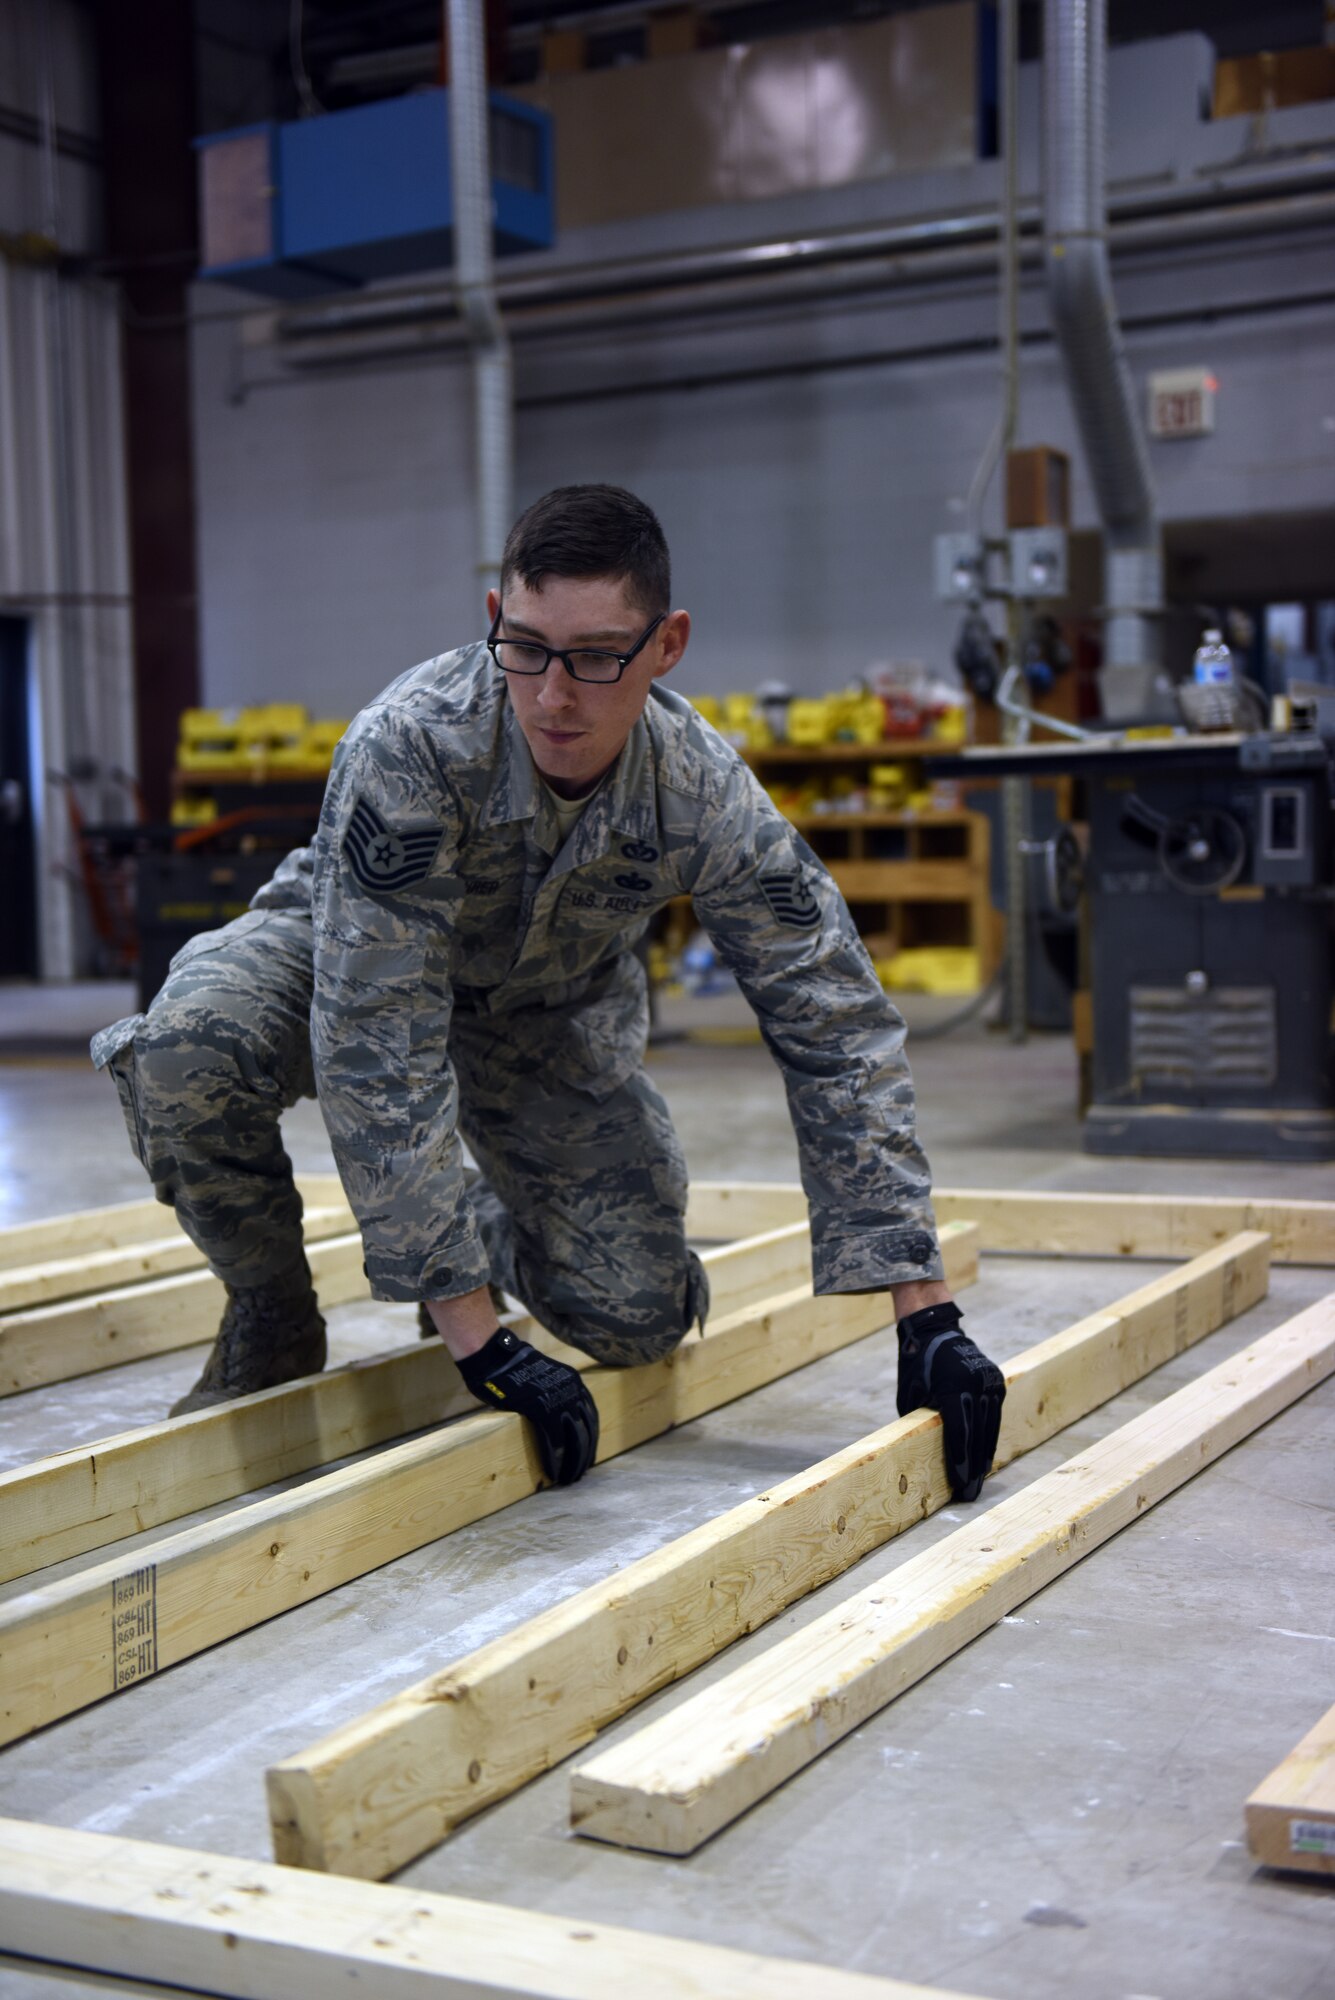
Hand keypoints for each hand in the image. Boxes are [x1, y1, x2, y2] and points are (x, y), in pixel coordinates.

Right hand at [457, 1327, 599, 1486]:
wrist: (494, 1356)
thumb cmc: (511, 1367)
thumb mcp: (544, 1377)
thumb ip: (553, 1394)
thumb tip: (555, 1417)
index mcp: (574, 1383)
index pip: (591, 1417)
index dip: (591, 1440)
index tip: (589, 1458)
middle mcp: (572, 1391)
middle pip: (587, 1431)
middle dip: (584, 1457)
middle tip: (579, 1475)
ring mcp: (558, 1399)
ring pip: (575, 1439)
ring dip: (573, 1463)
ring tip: (568, 1479)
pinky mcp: (542, 1409)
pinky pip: (555, 1441)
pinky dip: (556, 1460)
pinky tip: (554, 1473)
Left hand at [896, 1301, 1003, 1502]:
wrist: (935, 1331)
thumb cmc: (916, 1367)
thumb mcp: (910, 1395)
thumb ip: (920, 1422)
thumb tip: (923, 1454)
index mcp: (951, 1386)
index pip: (959, 1431)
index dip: (960, 1460)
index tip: (961, 1483)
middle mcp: (974, 1384)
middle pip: (977, 1434)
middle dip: (973, 1467)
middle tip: (970, 1493)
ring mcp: (988, 1381)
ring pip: (990, 1427)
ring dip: (984, 1456)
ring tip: (979, 1481)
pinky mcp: (997, 1381)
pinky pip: (995, 1415)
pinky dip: (990, 1437)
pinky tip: (986, 1458)